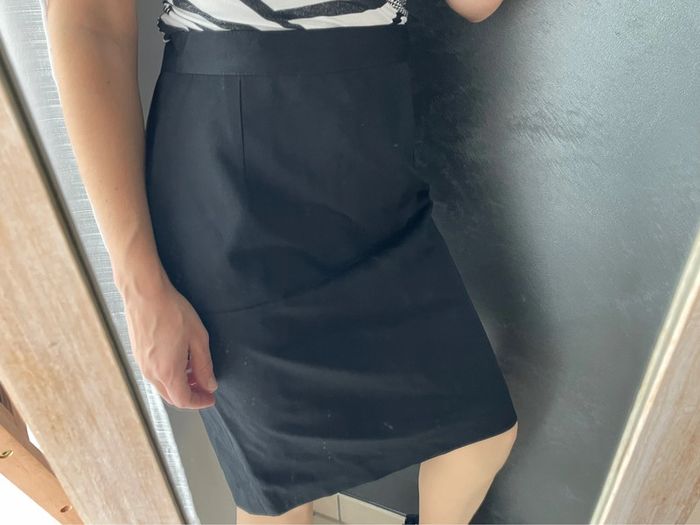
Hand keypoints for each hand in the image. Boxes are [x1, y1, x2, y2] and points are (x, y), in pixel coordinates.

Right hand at [123, 279, 217, 408]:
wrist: (145, 294)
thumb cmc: (172, 312)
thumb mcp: (198, 339)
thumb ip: (204, 366)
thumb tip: (209, 384)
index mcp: (168, 372)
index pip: (183, 400)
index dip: (199, 402)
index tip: (210, 398)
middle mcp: (151, 373)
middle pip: (171, 397)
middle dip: (190, 395)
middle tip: (205, 386)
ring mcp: (142, 364)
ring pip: (162, 386)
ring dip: (179, 385)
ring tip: (195, 371)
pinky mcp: (138, 355)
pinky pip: (155, 375)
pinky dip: (169, 375)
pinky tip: (180, 360)